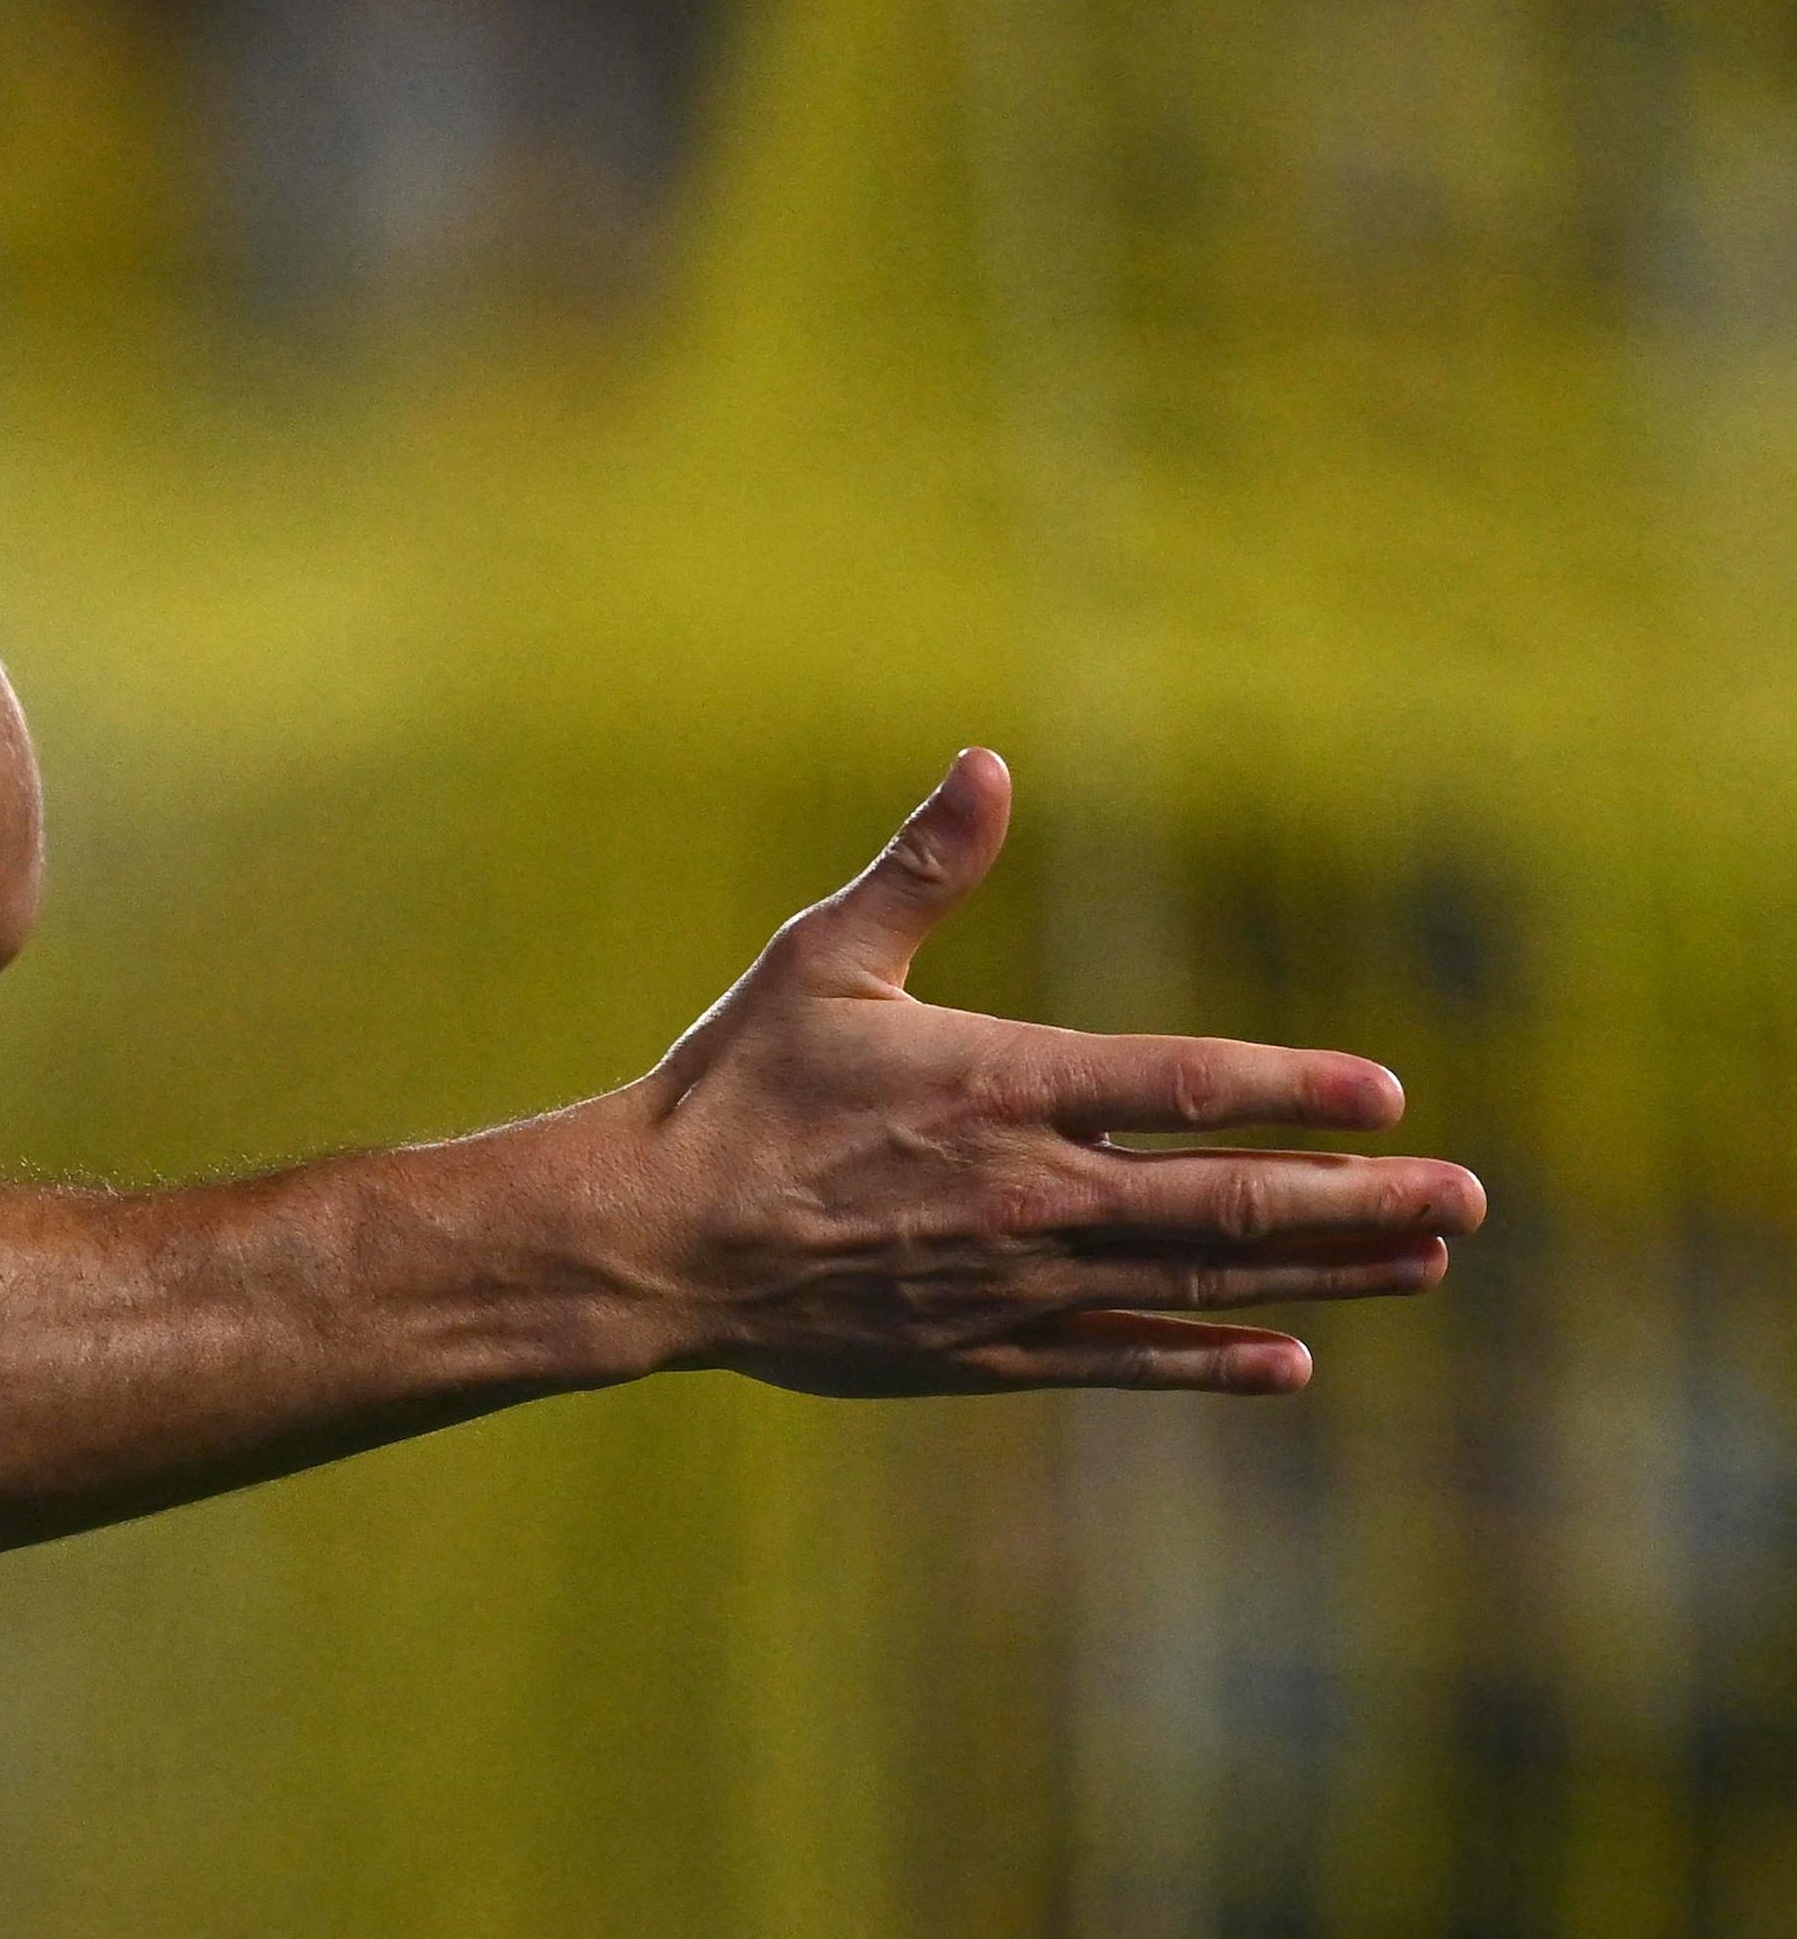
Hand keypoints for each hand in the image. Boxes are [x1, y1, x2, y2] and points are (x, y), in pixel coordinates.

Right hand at [584, 750, 1482, 1394]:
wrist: (653, 1240)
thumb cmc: (732, 1086)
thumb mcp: (820, 958)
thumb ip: (922, 869)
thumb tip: (988, 761)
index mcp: (999, 1084)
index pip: (1183, 1085)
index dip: (1294, 1086)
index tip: (1391, 1092)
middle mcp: (1032, 1192)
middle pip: (1228, 1199)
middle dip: (1360, 1198)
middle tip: (1468, 1198)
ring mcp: (1018, 1282)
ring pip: (1201, 1280)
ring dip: (1324, 1272)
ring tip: (1422, 1263)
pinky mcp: (987, 1349)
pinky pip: (1126, 1361)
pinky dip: (1215, 1361)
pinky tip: (1293, 1361)